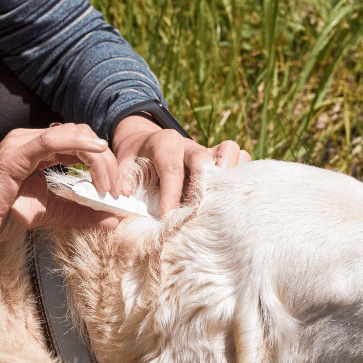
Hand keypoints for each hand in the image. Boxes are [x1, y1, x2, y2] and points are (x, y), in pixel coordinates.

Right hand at [0, 123, 122, 251]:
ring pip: (73, 136)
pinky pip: (50, 140)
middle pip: (83, 138)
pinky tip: (96, 152)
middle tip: (119, 192)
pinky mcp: (14, 155)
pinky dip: (77, 143)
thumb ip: (79, 214)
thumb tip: (113, 220)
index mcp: (38, 151)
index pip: (81, 145)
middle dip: (107, 163)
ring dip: (99, 160)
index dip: (105, 164)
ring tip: (108, 188)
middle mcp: (30, 141)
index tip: (119, 192)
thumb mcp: (49, 213)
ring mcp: (21, 144)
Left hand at [112, 115, 250, 215]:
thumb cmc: (135, 159)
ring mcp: (208, 150)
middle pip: (204, 158)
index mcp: (164, 143)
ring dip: (228, 176)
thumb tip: (124, 200)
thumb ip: (122, 180)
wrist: (146, 143)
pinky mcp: (220, 158)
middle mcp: (189, 144)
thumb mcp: (121, 165)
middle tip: (198, 212)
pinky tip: (231, 197)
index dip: (171, 196)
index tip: (167, 220)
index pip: (172, 169)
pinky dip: (241, 175)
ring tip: (221, 202)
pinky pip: (240, 158)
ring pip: (230, 151)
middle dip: (203, 186)